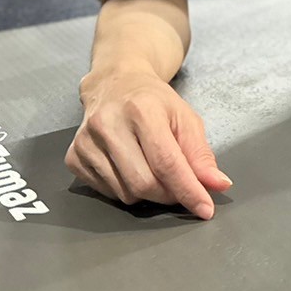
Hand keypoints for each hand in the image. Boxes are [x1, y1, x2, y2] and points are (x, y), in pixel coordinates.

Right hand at [67, 69, 231, 219]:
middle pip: (144, 184)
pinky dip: (126, 190)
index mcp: (141, 109)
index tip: (204, 208)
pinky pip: (107, 193)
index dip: (188, 190)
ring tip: (152, 169)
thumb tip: (217, 185)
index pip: (167, 163)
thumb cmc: (153, 100)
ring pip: (125, 193)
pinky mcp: (74, 157)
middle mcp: (108, 124)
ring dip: (147, 193)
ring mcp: (86, 142)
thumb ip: (201, 154)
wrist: (115, 83)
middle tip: (179, 186)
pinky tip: (130, 167)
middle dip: (168, 194)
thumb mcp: (185, 118)